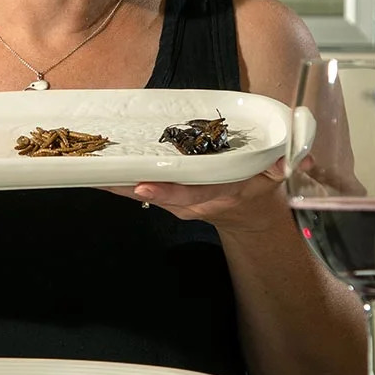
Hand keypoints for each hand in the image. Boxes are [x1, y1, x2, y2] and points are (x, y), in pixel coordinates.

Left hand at [102, 160, 290, 235]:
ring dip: (114, 182)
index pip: (192, 195)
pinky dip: (118, 181)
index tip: (144, 187)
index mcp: (219, 194)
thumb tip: (289, 162)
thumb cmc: (259, 185)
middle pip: (155, 195)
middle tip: (94, 171)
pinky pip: (139, 189)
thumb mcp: (275, 176)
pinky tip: (95, 169)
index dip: (168, 192)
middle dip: (125, 185)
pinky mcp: (166, 198)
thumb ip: (282, 165)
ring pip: (141, 193)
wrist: (250, 212)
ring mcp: (177, 202)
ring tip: (86, 166)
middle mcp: (193, 202)